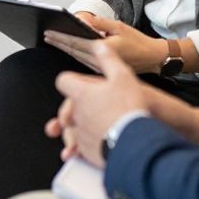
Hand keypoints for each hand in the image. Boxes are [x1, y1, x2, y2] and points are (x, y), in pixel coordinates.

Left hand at [45, 16, 169, 73]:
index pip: (75, 42)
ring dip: (63, 49)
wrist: (152, 59)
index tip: (48, 32)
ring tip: (52, 40)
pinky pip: (83, 62)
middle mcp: (98, 61)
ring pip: (76, 58)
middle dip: (58, 42)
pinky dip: (73, 54)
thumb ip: (98, 23)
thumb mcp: (119, 27)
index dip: (60, 37)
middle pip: (72, 51)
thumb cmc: (138, 42)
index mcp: (103, 49)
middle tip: (46, 35)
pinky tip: (67, 49)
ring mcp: (99, 69)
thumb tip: (81, 19)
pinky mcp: (101, 72)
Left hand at [46, 44, 154, 167]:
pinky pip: (82, 148)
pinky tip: (101, 142)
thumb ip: (108, 59)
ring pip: (73, 129)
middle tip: (90, 108)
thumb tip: (99, 46)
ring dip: (82, 128)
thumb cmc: (128, 108)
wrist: (134, 141)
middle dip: (75, 108)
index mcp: (81, 94)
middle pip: (66, 108)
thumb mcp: (122, 76)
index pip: (63, 81)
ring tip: (98, 127)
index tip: (79, 85)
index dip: (70, 81)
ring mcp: (80, 134)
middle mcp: (76, 114)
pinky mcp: (88, 152)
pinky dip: (89, 145)